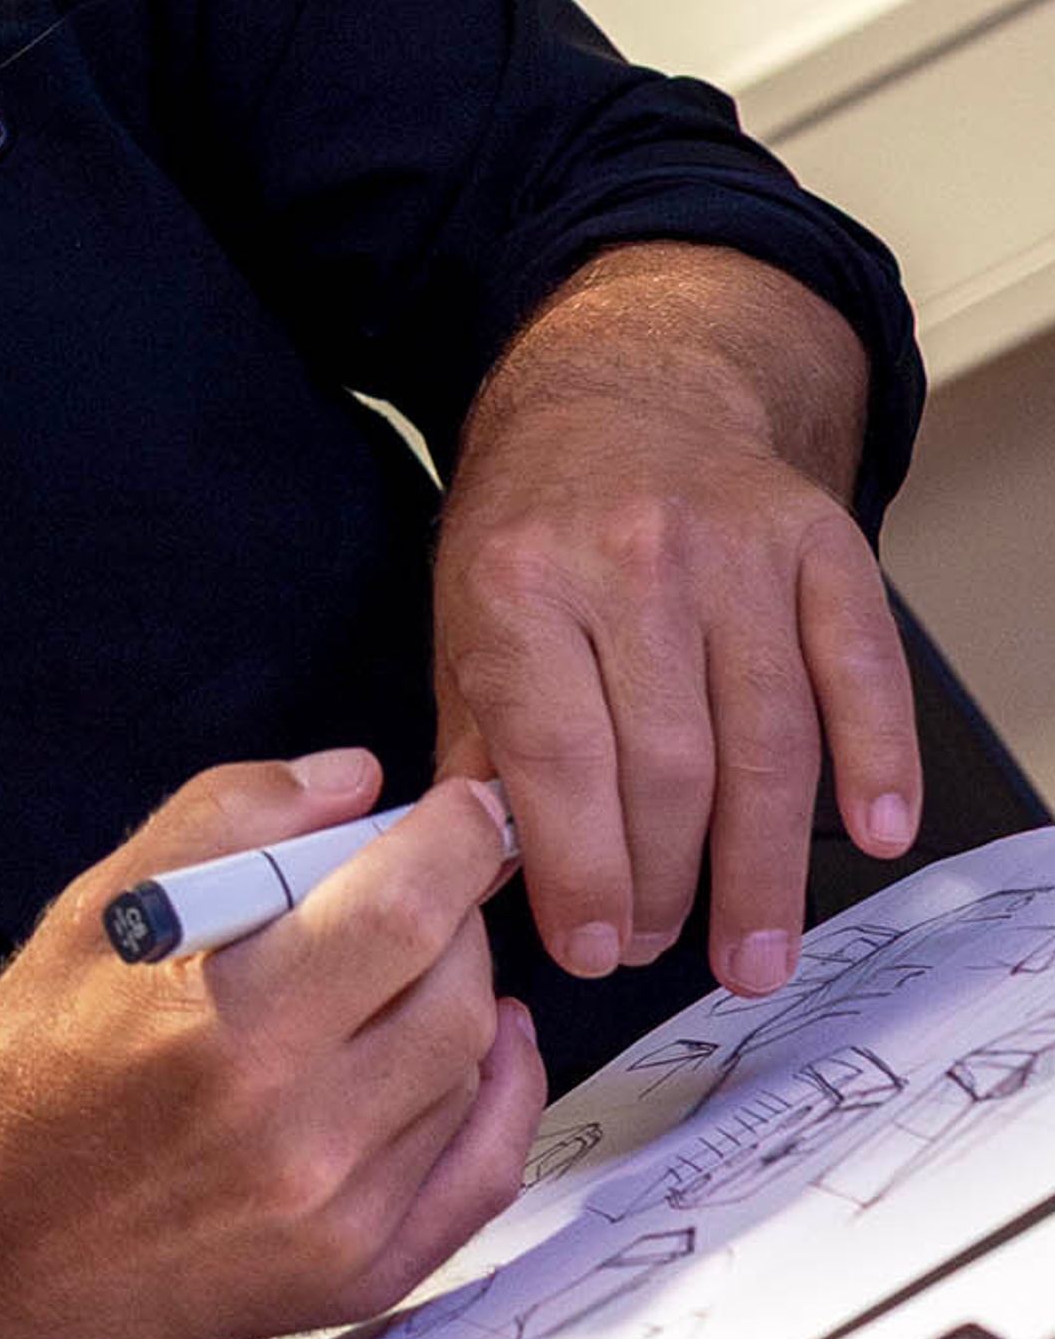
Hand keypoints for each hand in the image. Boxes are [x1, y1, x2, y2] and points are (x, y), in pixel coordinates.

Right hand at [0, 755, 540, 1338]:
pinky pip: (482, 1173)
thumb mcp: (95, 908)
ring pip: (469, 1069)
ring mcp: (339, 1216)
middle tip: (422, 881)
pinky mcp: (361, 1276)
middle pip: (451, 989)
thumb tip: (350, 778)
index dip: (450, 842)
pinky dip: (503, 1093)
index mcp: (226, 1024)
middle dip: (455, 911)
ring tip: (412, 961)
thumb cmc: (33, 1067)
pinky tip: (485, 1045)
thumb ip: (227, 819)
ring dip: (462, 992)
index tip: (462, 810)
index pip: (398, 911)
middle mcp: (297, 1130)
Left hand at [436, 242, 916, 1003]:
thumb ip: (474, 741)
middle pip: (665, 767)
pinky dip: (877, 761)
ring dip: (763, 868)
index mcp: (519, 581)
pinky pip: (860, 671)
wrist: (620, 388)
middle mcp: (629, 561)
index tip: (590, 947)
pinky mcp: (819, 544)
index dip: (577, 870)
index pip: (556, 757)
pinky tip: (872, 834)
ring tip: (754, 949)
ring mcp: (733, 552)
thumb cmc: (534, 520)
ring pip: (764, 742)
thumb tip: (481, 870)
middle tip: (665, 949)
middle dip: (665, 884)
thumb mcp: (461, 611)